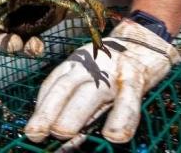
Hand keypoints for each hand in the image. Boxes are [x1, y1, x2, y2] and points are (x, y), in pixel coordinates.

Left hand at [24, 19, 180, 143]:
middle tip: (36, 133)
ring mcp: (113, 70)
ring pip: (91, 91)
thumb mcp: (92, 80)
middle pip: (66, 86)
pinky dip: (122, 118)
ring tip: (62, 133)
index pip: (54, 84)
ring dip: (75, 113)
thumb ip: (79, 105)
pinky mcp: (136, 77)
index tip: (32, 130)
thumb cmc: (115, 69)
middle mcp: (91, 65)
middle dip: (49, 111)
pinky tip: (114, 135)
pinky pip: (128, 99)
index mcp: (77, 65)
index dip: (42, 107)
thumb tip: (63, 138)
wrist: (148, 40)